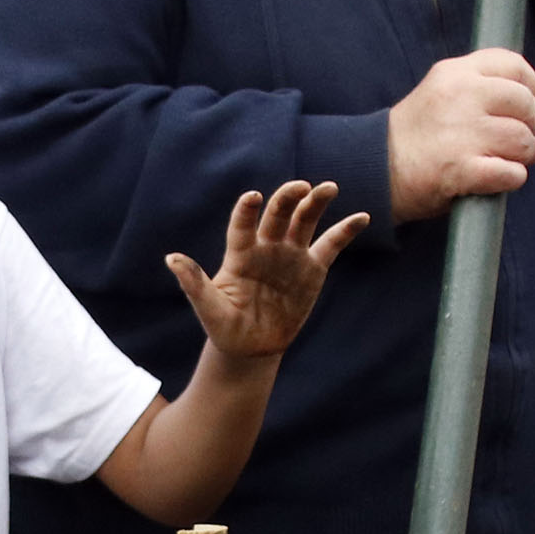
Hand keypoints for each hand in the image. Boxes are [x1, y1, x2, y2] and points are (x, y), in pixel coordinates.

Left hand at [166, 181, 364, 361]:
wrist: (252, 346)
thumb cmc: (226, 326)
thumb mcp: (208, 308)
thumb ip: (193, 283)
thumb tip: (171, 258)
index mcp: (240, 254)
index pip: (242, 226)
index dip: (246, 211)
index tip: (252, 197)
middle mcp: (266, 247)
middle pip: (278, 215)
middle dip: (287, 198)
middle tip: (300, 187)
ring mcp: (291, 255)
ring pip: (304, 221)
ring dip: (315, 203)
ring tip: (328, 187)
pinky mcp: (313, 268)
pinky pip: (330, 245)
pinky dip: (345, 230)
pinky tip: (362, 217)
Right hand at [385, 50, 534, 219]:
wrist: (375, 169)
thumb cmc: (414, 134)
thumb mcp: (439, 91)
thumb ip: (479, 87)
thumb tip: (531, 110)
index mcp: (455, 73)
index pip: (514, 65)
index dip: (530, 86)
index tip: (525, 103)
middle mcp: (460, 97)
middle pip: (525, 103)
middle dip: (529, 125)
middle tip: (517, 139)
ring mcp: (461, 133)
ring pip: (523, 140)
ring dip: (523, 155)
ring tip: (508, 160)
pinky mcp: (461, 169)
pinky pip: (512, 173)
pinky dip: (513, 179)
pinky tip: (498, 178)